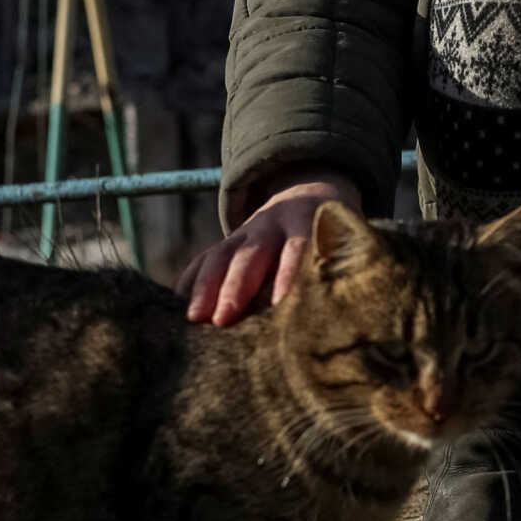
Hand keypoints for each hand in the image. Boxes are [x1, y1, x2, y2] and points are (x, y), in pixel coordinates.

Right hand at [176, 171, 363, 326]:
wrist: (311, 194)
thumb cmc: (334, 240)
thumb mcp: (343, 246)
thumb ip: (335, 277)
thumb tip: (330, 326)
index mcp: (308, 224)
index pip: (298, 250)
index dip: (287, 278)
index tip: (279, 308)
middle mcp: (273, 225)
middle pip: (251, 254)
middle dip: (236, 287)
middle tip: (223, 320)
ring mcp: (245, 232)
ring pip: (221, 256)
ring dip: (206, 288)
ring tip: (194, 318)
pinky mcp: (227, 243)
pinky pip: (203, 260)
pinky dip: (190, 282)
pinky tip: (178, 307)